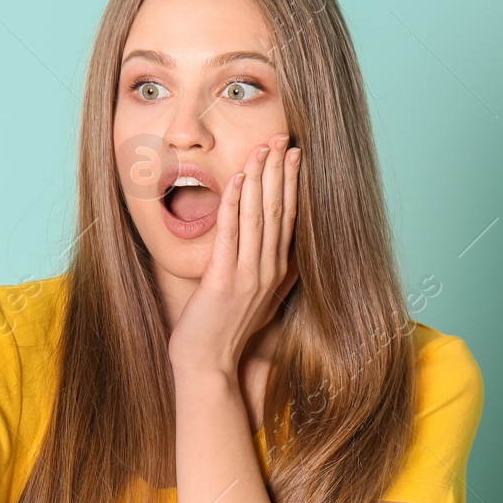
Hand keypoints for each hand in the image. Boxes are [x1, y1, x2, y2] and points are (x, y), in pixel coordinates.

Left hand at [166, 133, 298, 378]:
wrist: (208, 366)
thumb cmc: (223, 332)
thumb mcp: (254, 299)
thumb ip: (266, 272)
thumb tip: (274, 250)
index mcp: (278, 273)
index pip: (289, 218)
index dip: (293, 184)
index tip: (295, 154)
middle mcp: (269, 272)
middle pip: (279, 211)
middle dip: (281, 171)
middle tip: (283, 137)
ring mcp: (249, 277)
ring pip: (259, 217)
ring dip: (261, 179)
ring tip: (262, 148)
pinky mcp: (224, 282)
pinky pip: (232, 235)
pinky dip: (235, 205)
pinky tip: (238, 180)